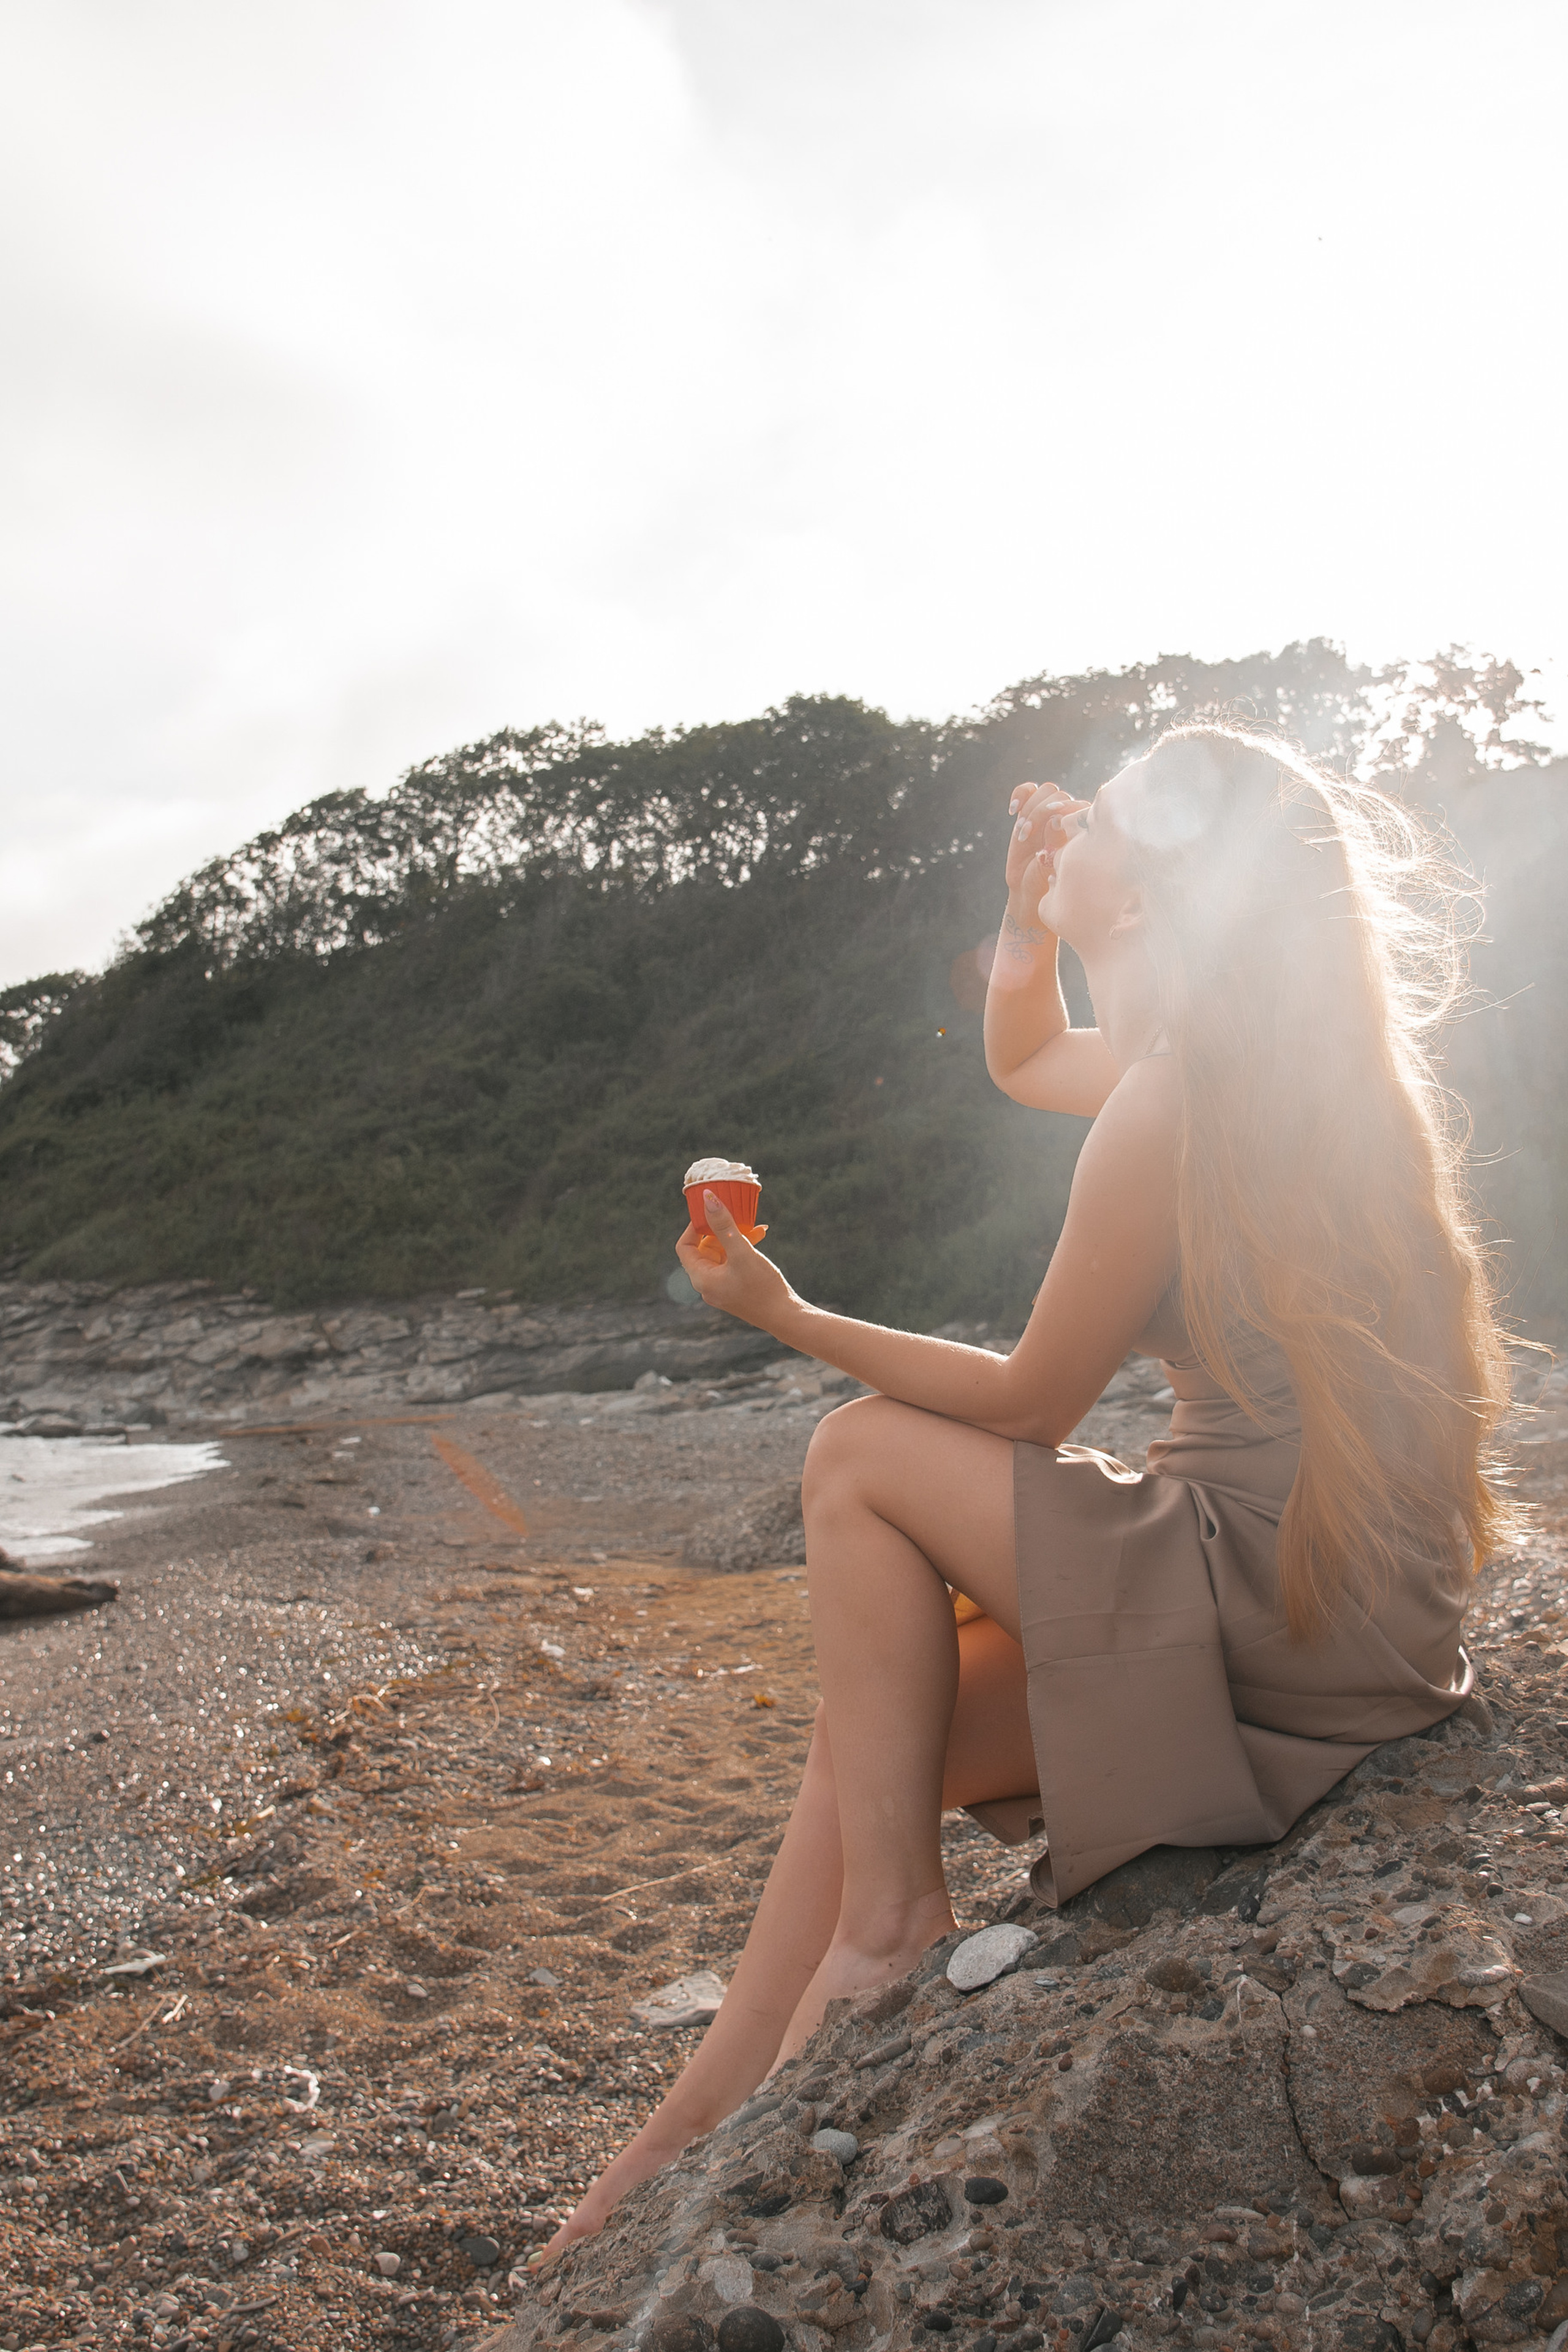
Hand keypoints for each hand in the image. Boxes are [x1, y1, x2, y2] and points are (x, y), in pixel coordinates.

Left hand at [676, 1192, 795, 1331]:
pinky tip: (760, 1237)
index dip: (694, 1226)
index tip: (711, 1212)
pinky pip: (733, 1263)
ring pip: (722, 1254)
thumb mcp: (742, 1252)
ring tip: (756, 1228)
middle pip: (704, 1249)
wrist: (785, 1317)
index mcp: (701, 1278)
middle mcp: (707, 1284)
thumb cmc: (762, 1287)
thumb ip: (723, 1225)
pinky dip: (743, 1249)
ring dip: (736, 1238)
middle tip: (735, 1215)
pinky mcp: (736, 1288)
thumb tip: (708, 1198)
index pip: (685, 1246)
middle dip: (720, 1230)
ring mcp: (722, 1287)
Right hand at [1004, 782, 1088, 915]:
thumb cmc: (1046, 882)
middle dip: (1040, 813)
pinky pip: (1027, 790)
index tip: (1051, 824)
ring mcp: (1048, 813)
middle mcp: (1067, 817)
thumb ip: (1055, 842)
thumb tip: (1055, 817)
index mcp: (1080, 828)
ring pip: (1044, 791)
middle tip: (1027, 833)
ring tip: (1021, 832)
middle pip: (1058, 796)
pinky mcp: (1029, 811)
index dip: (1063, 810)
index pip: (1076, 805)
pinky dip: (1019, 794)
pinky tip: (1012, 810)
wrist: (1029, 889)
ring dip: (1030, 809)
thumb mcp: (1052, 865)